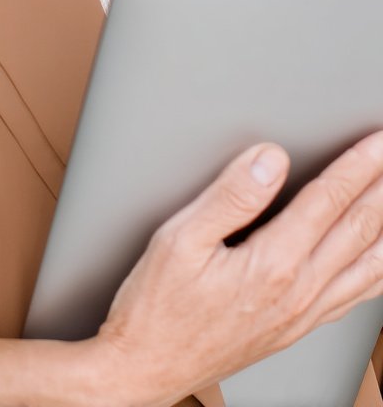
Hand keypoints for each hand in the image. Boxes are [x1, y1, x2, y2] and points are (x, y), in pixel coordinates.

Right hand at [92, 129, 382, 406]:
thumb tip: (270, 160)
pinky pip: (354, 298)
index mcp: (272, 264)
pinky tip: (379, 261)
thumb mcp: (179, 239)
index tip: (376, 139)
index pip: (328, 201)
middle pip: (357, 229)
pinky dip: (377, 272)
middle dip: (381, 186)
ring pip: (367, 266)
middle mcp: (298, 292)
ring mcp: (302, 315)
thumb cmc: (157, 307)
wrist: (147, 367)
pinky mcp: (296, 329)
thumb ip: (230, 196)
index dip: (357, 164)